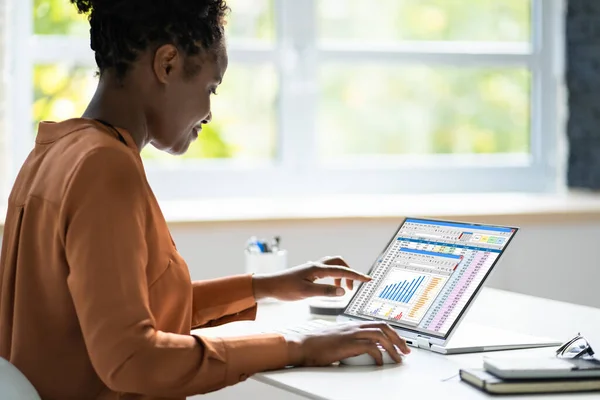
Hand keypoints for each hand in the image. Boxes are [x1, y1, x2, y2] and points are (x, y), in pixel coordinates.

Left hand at [252, 256, 370, 300]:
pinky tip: (330, 288)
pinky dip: (333, 278)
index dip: (357, 276)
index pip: (342, 271)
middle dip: (350, 273)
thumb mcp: (306, 293)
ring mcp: (312, 268)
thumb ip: (325, 292)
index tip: (369, 280)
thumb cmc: (285, 289)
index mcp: (317, 269)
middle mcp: (316, 266)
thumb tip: (343, 292)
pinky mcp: (309, 272)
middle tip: (353, 288)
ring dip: (341, 276)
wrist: (270, 285)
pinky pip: (327, 271)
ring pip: (333, 266)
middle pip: (340, 263)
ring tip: (342, 290)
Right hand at [285, 321, 410, 366]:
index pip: (378, 324)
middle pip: (383, 327)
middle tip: (406, 350)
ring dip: (393, 346)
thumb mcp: (337, 340)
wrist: (302, 345)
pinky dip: (378, 354)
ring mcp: (351, 334)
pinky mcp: (347, 343)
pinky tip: (379, 362)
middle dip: (398, 338)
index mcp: (352, 325)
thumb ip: (350, 342)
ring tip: (398, 357)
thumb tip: (363, 352)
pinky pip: (369, 347)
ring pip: (380, 335)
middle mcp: (353, 327)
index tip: (399, 342)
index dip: (392, 332)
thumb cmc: (315, 345)